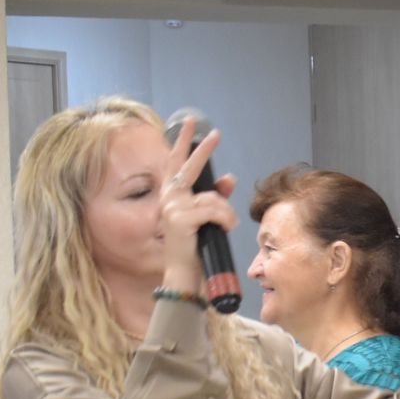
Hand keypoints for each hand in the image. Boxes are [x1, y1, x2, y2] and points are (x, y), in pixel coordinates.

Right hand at [156, 119, 236, 290]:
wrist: (185, 273)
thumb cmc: (196, 247)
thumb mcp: (208, 218)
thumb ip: (216, 197)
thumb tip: (230, 178)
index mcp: (172, 195)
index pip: (176, 163)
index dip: (183, 143)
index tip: (191, 125)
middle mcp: (169, 198)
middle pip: (188, 167)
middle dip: (203, 150)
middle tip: (216, 134)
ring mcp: (172, 207)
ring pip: (212, 198)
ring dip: (226, 212)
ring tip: (226, 225)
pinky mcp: (180, 219)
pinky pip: (213, 210)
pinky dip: (225, 219)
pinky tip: (225, 228)